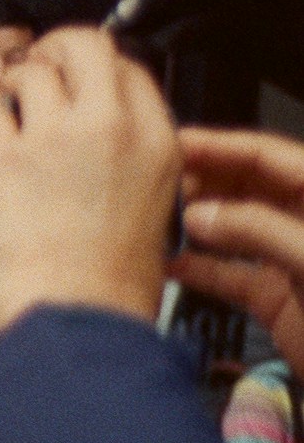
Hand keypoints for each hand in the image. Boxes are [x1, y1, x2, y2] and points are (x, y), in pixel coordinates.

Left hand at [0, 26, 179, 330]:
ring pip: (30, 68)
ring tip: (6, 103)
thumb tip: (99, 137)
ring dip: (12, 80)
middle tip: (39, 67)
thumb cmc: (110, 283)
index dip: (97, 68)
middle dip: (56, 47)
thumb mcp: (152, 208)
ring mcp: (56, 137)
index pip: (130, 69)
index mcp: (158, 143)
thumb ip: (130, 161)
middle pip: (84, 45)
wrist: (78, 319)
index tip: (77, 78)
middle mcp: (111, 128)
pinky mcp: (5, 155)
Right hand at [172, 125, 303, 376]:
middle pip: (248, 187)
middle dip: (202, 182)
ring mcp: (291, 261)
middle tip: (153, 184)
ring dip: (196, 225)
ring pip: (235, 230)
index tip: (172, 144)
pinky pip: (231, 275)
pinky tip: (167, 266)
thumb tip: (198, 214)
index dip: (221, 146)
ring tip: (153, 220)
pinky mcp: (277, 298)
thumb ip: (259, 230)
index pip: (269, 157)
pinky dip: (200, 270)